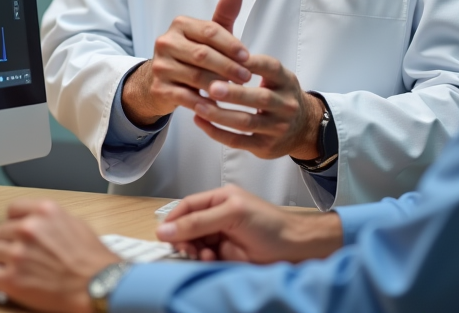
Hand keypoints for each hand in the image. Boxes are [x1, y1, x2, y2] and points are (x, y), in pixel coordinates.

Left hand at [0, 199, 119, 312]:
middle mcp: (29, 228)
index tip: (13, 233)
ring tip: (8, 271)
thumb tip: (37, 224)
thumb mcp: (76, 224)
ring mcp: (19, 253)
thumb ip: (51, 221)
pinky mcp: (12, 278)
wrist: (100, 286)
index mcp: (45, 211)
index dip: (12, 223)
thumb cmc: (94, 260)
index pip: (12, 209)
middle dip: (4, 244)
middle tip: (11, 256)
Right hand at [121, 0, 251, 126]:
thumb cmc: (192, 54)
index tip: (248, 57)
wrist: (161, 80)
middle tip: (247, 77)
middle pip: (203, 55)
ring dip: (219, 85)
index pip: (209, 31)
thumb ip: (224, 14)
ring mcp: (160, 66)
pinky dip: (205, 102)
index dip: (231, 45)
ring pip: (196, 76)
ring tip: (236, 91)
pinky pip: (186, 97)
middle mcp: (166, 42)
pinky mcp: (159, 88)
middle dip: (228, 67)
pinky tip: (219, 105)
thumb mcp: (208, 35)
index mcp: (180, 25)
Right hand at [155, 185, 343, 262]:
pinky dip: (202, 260)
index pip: (187, 206)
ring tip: (200, 255)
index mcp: (219, 198)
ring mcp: (221, 236)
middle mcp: (217, 216)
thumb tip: (165, 230)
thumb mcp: (232, 215)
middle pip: (187, 227)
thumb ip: (199, 222)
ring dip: (192, 251)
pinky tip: (209, 260)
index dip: (173, 220)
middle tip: (184, 249)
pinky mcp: (226, 255)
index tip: (162, 235)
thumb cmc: (270, 225)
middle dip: (182, 238)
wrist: (295, 249)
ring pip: (194, 244)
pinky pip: (204, 258)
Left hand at [191, 53, 325, 160]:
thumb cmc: (280, 95)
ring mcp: (277, 128)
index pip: (270, 68)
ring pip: (246, 122)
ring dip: (219, 114)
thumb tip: (221, 47)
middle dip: (233, 93)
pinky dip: (216, 132)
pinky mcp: (265, 147)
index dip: (250, 63)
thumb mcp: (277, 77)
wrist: (304, 129)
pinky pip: (238, 141)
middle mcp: (285, 105)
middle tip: (210, 86)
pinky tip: (199, 121)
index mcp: (286, 81)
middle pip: (259, 98)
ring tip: (197, 105)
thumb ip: (255, 65)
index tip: (228, 57)